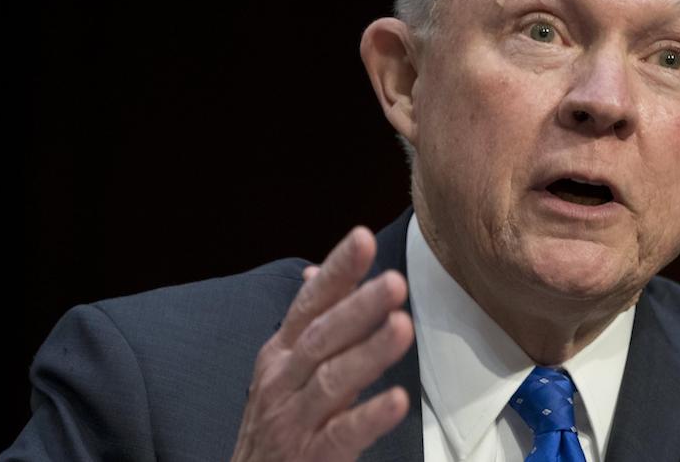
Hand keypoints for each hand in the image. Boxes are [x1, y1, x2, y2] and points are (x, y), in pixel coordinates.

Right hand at [230, 227, 413, 460]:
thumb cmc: (277, 423)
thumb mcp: (284, 368)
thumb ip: (308, 321)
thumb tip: (316, 272)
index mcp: (281, 352)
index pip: (310, 303)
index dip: (336, 272)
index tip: (361, 239)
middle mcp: (283, 380)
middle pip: (322, 336)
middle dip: (358, 307)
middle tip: (394, 282)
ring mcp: (294, 419)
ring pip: (332, 380)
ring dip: (369, 352)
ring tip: (402, 327)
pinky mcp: (310, 457)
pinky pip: (342, 434)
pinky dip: (370, 416)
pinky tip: (397, 400)